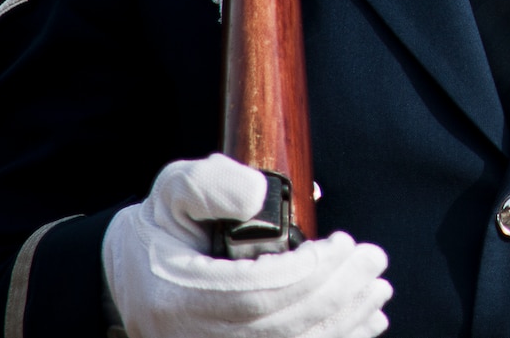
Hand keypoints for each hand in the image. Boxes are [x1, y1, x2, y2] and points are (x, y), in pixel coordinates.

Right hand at [103, 154, 390, 337]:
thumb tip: (258, 196)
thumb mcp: (174, 191)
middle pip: (284, 327)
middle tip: (373, 261)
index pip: (257, 296)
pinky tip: (366, 321)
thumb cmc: (162, 231)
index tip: (343, 243)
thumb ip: (212, 185)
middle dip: (339, 293)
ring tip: (376, 288)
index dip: (309, 274)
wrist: (134, 281)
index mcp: (179, 298)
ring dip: (346, 320)